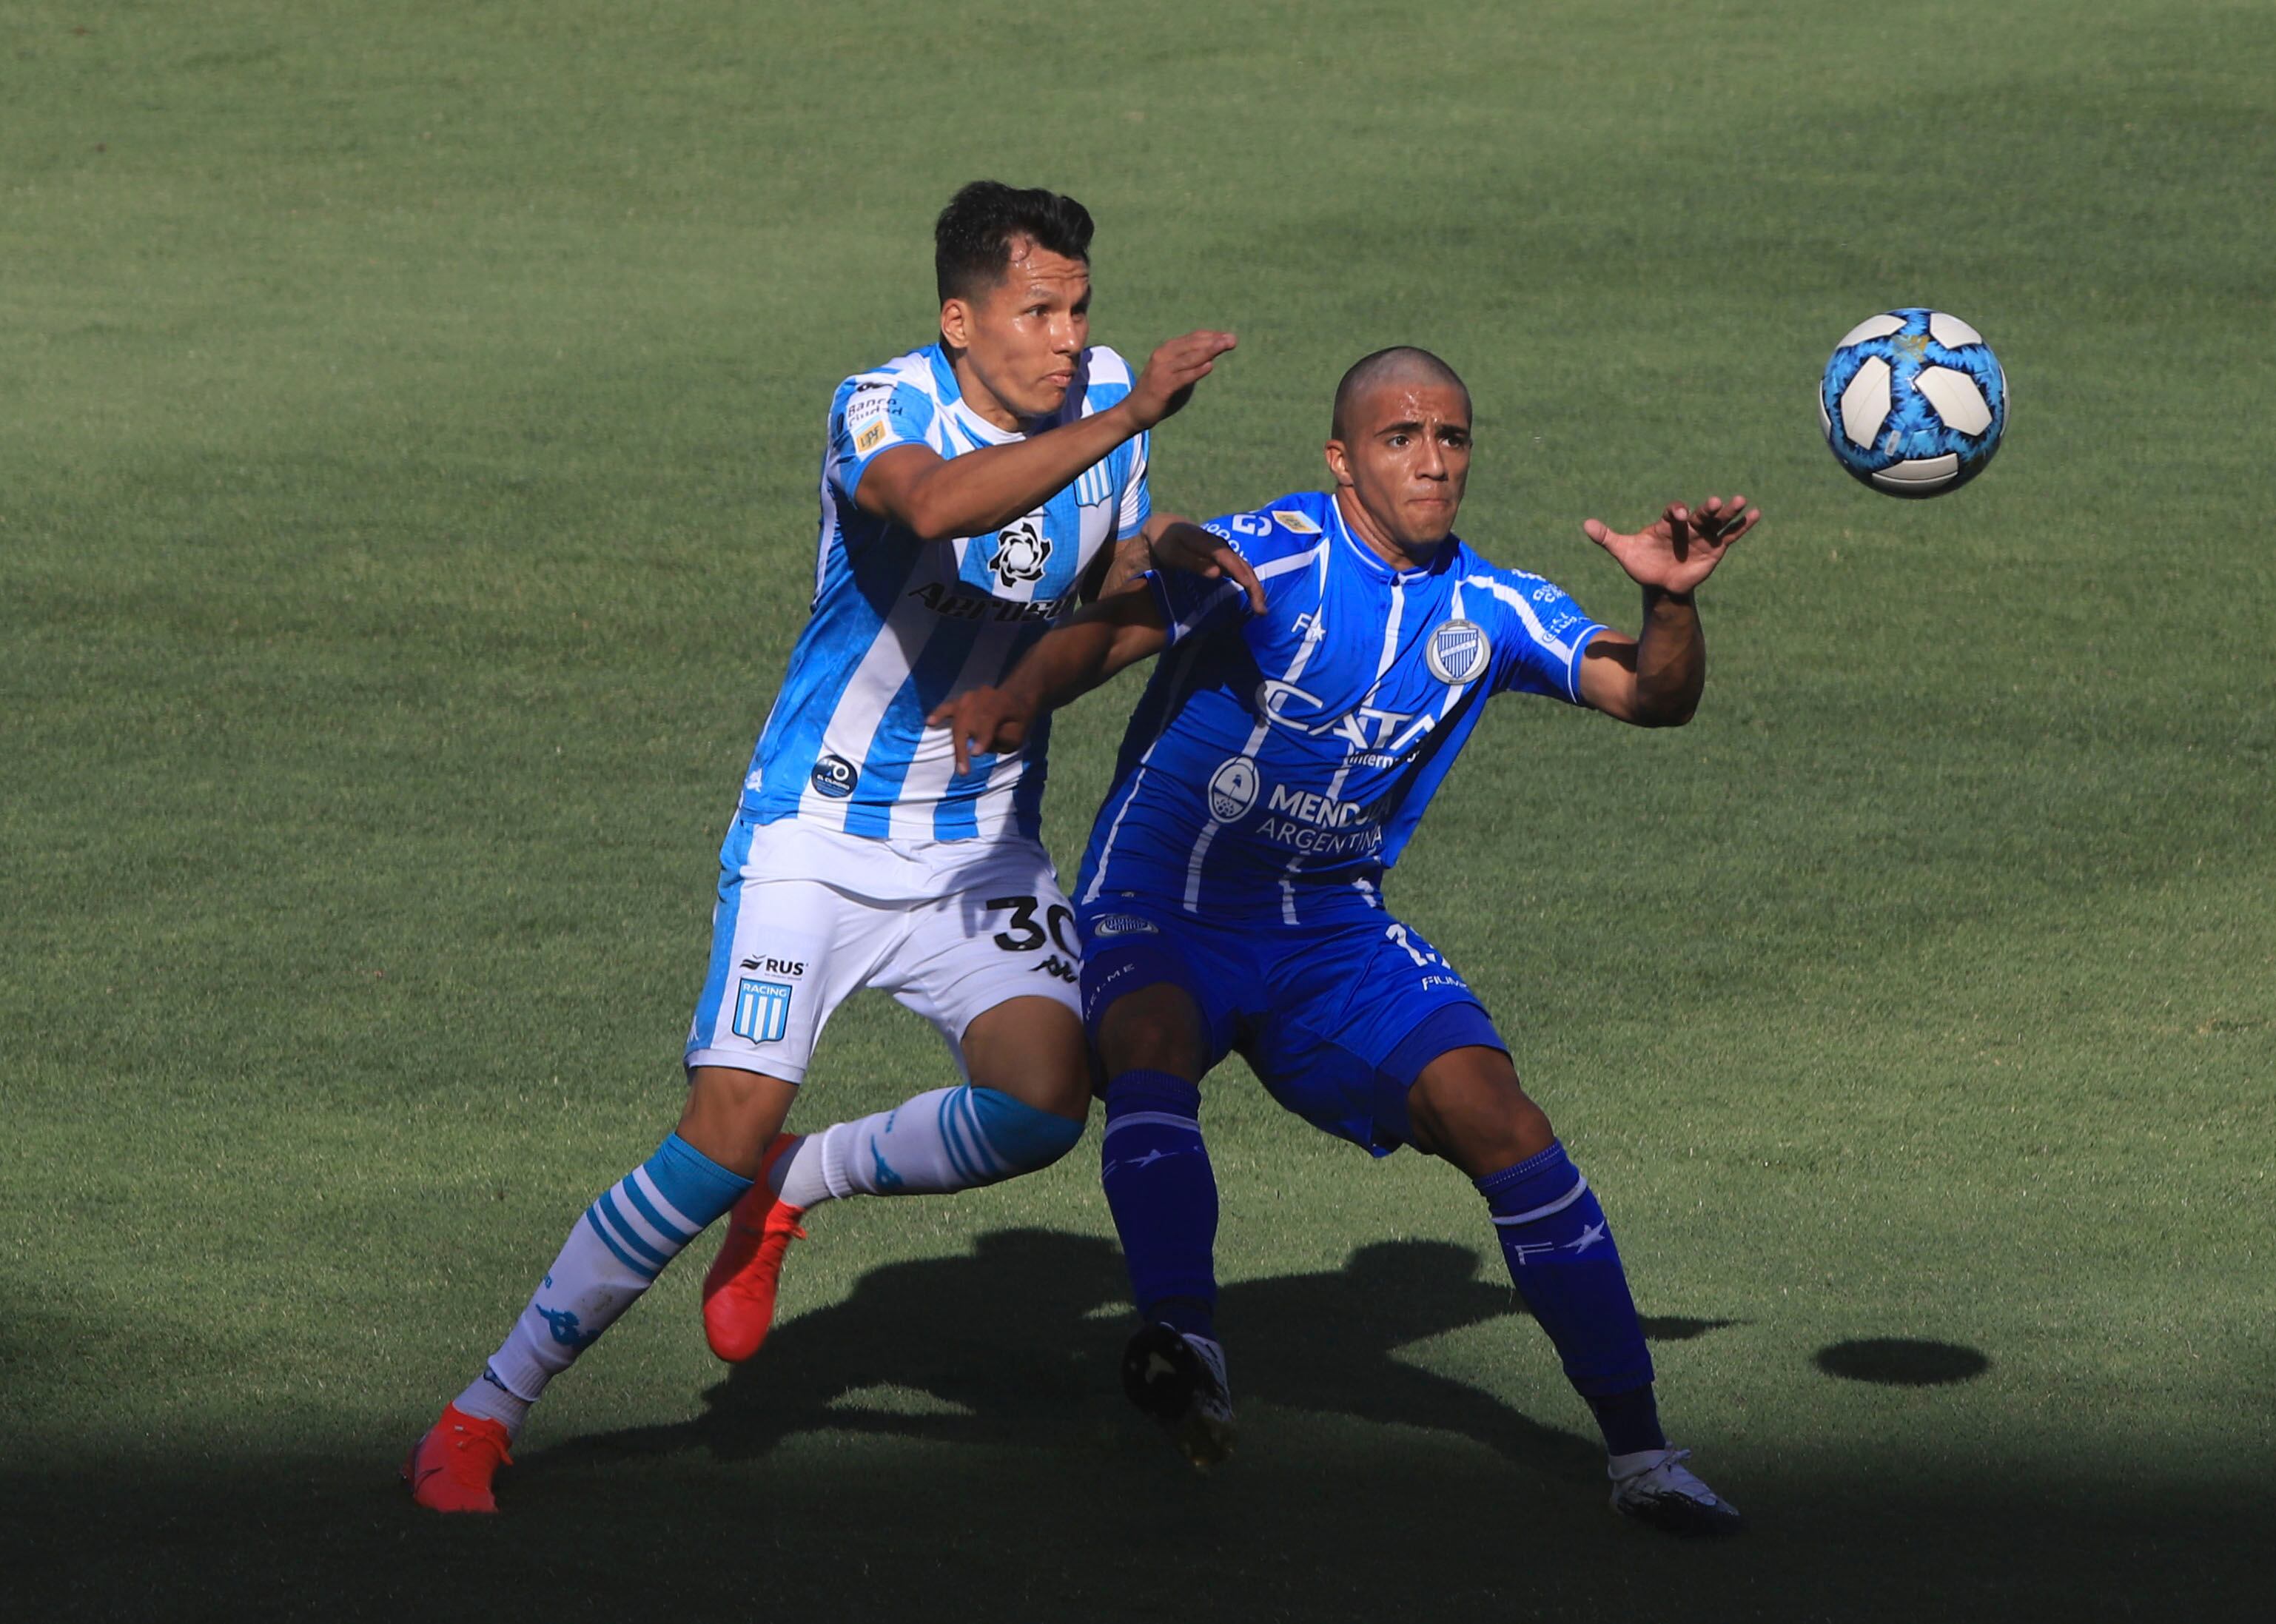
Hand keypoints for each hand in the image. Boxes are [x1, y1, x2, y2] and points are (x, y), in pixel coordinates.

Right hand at [928, 685, 1034, 776]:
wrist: (1015, 697)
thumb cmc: (1017, 720)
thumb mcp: (1020, 732)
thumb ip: (1005, 739)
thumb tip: (978, 746)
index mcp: (1002, 706)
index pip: (988, 723)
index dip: (982, 739)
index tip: (976, 754)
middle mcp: (984, 699)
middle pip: (969, 723)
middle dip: (963, 747)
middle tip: (963, 770)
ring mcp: (972, 698)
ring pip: (959, 719)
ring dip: (955, 738)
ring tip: (952, 754)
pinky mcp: (962, 700)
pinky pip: (948, 707)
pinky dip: (939, 714)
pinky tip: (929, 722)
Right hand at [1126, 330, 1237, 428]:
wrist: (1135, 411)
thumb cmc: (1160, 392)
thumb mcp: (1178, 375)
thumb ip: (1192, 365)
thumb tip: (1212, 357)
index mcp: (1168, 350)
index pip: (1194, 338)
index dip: (1212, 336)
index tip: (1229, 337)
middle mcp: (1163, 356)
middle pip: (1193, 345)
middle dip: (1214, 341)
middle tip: (1232, 340)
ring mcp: (1162, 370)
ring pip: (1189, 358)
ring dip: (1209, 351)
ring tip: (1225, 345)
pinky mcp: (1162, 387)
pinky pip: (1182, 377)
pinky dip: (1196, 371)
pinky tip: (1210, 366)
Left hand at [1148, 518, 1265, 613]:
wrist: (1167, 528)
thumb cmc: (1167, 542)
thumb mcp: (1174, 553)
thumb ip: (1194, 562)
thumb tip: (1218, 574)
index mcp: (1210, 543)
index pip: (1229, 559)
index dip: (1241, 573)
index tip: (1251, 589)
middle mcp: (1222, 547)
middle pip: (1243, 566)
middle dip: (1254, 587)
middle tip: (1261, 610)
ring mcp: (1226, 553)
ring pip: (1245, 570)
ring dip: (1255, 589)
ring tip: (1261, 609)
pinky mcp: (1225, 559)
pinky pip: (1241, 571)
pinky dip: (1249, 585)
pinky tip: (1253, 599)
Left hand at [1581, 494, 1759, 597]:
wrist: (1659, 584)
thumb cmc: (1642, 565)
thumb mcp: (1624, 551)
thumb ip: (1607, 538)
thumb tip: (1585, 525)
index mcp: (1667, 523)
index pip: (1673, 512)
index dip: (1675, 511)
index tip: (1677, 513)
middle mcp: (1688, 526)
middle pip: (1699, 514)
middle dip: (1707, 509)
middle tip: (1715, 502)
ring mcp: (1703, 536)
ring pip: (1717, 522)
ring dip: (1729, 513)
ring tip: (1741, 501)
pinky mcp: (1715, 549)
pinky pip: (1731, 536)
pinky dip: (1743, 527)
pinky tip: (1756, 515)